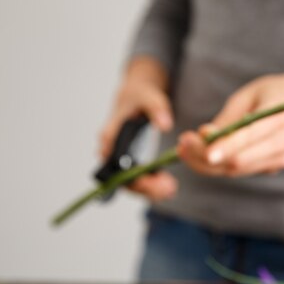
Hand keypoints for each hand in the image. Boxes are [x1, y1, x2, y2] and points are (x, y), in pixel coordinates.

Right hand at [98, 57, 177, 200]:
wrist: (137, 94)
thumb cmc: (139, 94)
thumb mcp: (148, 96)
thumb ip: (157, 108)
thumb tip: (165, 125)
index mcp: (111, 135)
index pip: (117, 166)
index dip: (135, 177)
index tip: (157, 180)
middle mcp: (112, 151)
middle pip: (122, 179)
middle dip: (145, 188)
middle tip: (169, 188)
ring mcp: (121, 158)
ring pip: (130, 182)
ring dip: (149, 190)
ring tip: (171, 189)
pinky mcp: (131, 161)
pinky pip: (138, 178)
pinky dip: (152, 184)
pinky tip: (169, 186)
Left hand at [177, 72, 283, 177]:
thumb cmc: (274, 94)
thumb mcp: (250, 95)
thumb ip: (229, 118)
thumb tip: (205, 136)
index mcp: (279, 118)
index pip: (248, 137)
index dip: (225, 146)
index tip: (204, 151)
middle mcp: (282, 144)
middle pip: (238, 161)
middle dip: (205, 156)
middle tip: (181, 142)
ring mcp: (280, 160)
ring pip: (235, 171)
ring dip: (205, 163)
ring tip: (184, 146)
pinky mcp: (274, 168)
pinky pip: (239, 171)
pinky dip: (218, 164)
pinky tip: (203, 151)